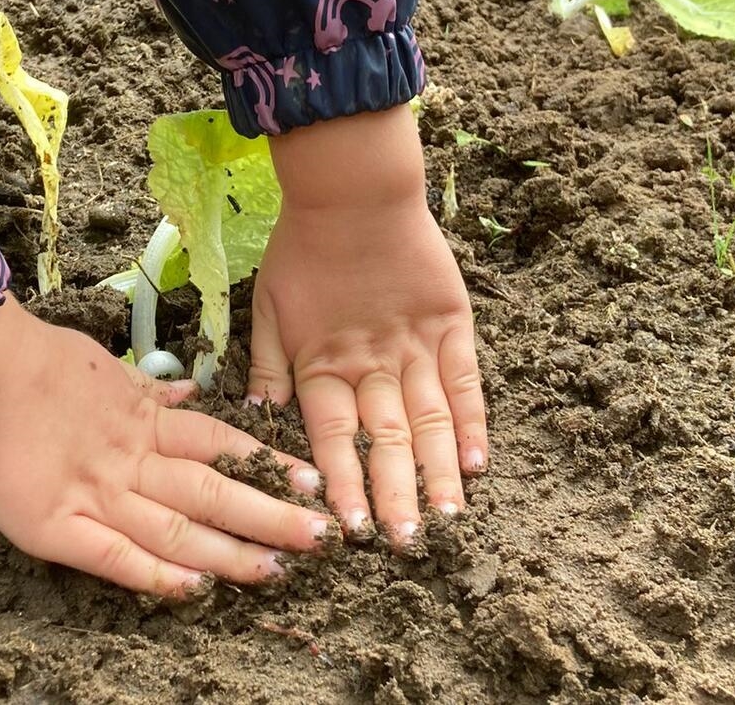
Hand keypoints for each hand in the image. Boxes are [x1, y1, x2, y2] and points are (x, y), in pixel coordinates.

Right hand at [0, 297, 329, 596]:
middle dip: (270, 515)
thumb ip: (149, 390)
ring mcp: (97, 493)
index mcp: (144, 420)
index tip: (311, 480)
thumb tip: (189, 393)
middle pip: (214, 489)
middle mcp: (132, 459)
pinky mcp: (56, 527)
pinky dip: (155, 575)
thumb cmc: (36, 363)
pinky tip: (193, 590)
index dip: (267, 463)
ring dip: (229, 550)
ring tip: (277, 569)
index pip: (221, 445)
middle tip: (320, 536)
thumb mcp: (105, 368)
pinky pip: (115, 557)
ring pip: (178, 526)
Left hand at [249, 107, 486, 544]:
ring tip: (449, 519)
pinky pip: (465, 381)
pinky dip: (473, 422)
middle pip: (384, 440)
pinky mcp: (449, 324)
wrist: (353, 190)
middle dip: (395, 495)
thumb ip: (267, 367)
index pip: (331, 438)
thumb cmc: (302, 248)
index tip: (350, 531)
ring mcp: (414, 346)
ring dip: (439, 472)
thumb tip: (255, 421)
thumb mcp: (267, 307)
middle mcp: (370, 364)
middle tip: (407, 544)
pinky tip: (480, 461)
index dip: (341, 483)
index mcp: (320, 364)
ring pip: (429, 421)